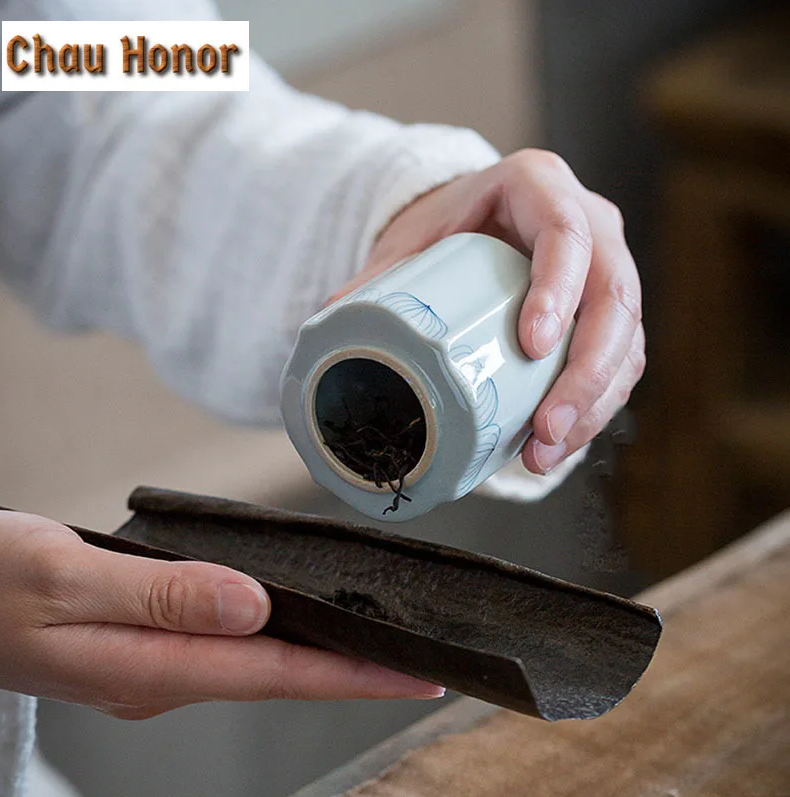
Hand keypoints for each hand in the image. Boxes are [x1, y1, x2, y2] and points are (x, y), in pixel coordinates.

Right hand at [0, 510, 441, 718]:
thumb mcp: (70, 575)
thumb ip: (163, 592)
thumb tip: (252, 607)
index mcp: (150, 665)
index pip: (277, 673)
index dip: (353, 674)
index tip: (414, 673)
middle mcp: (162, 677)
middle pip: (277, 675)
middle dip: (351, 671)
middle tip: (416, 659)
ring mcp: (154, 669)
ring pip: (256, 663)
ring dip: (318, 655)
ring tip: (374, 641)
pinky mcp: (146, 649)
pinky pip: (228, 647)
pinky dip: (274, 637)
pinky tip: (294, 621)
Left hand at [333, 149, 644, 473]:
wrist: (474, 222)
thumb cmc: (443, 228)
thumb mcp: (410, 242)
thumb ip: (374, 279)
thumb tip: (325, 325)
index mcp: (539, 187)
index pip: (566, 234)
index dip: (557, 292)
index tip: (532, 347)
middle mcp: (590, 222)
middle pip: (615, 296)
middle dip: (585, 372)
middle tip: (544, 428)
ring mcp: (608, 267)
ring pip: (627, 339)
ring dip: (592, 405)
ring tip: (543, 454)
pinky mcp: (608, 313)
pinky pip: (622, 362)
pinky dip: (595, 409)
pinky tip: (558, 446)